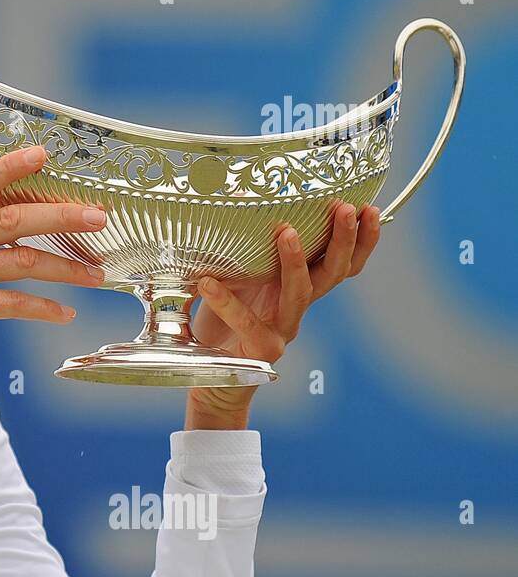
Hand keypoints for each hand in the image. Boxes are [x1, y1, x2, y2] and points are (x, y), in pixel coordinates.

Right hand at [0, 145, 108, 404]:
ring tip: (95, 275)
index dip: (8, 167)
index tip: (41, 154)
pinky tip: (64, 314)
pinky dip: (44, 309)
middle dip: (61, 216)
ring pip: (22, 261)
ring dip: (65, 268)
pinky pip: (13, 304)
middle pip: (12, 219)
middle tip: (97, 216)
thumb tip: (5, 234)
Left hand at [185, 201, 381, 427]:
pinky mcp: (261, 349)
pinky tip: (208, 282)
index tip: (368, 206)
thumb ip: (238, 250)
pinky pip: (246, 321)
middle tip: (349, 208)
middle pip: (334, 272)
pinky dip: (225, 301)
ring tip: (288, 232)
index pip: (340, 261)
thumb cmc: (220, 321)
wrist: (209, 377)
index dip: (360, 238)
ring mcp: (284, 329)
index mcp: (297, 285)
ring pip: (301, 293)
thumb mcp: (233, 278)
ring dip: (297, 261)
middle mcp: (297, 305)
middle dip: (345, 239)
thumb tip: (230, 198)